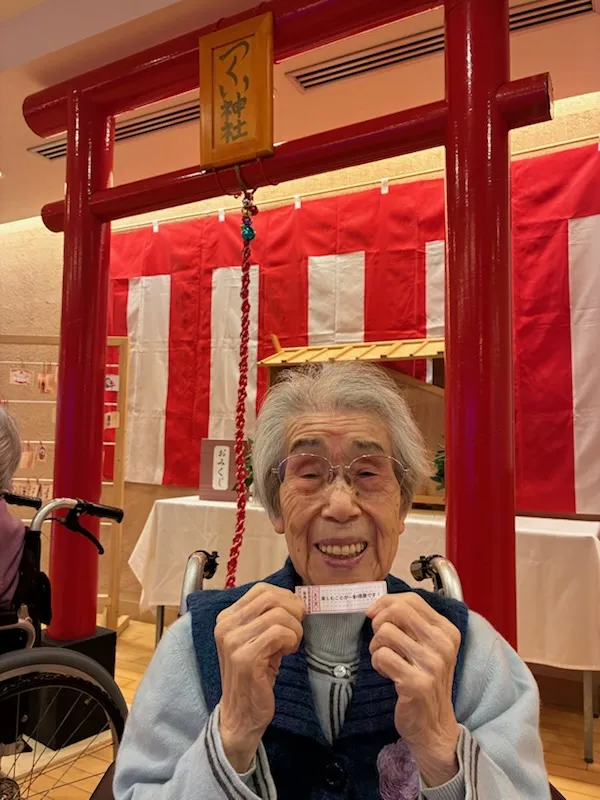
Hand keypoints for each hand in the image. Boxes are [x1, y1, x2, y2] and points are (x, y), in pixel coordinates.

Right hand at [215, 583, 305, 771]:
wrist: (241, 715)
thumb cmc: (254, 675)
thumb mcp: (257, 639)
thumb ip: (267, 618)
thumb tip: (294, 599)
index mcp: (227, 618)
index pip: (261, 590)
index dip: (285, 597)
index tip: (294, 614)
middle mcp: (226, 626)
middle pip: (270, 598)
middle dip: (293, 610)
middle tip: (297, 629)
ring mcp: (233, 641)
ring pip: (278, 615)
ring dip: (294, 629)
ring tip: (291, 645)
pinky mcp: (245, 657)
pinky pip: (279, 633)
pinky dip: (291, 640)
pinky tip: (287, 653)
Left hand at [366, 593, 461, 786]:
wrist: (434, 726)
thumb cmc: (425, 680)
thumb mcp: (427, 647)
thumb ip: (410, 623)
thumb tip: (377, 605)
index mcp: (447, 631)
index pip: (412, 600)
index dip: (386, 602)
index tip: (374, 614)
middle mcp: (443, 645)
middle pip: (398, 611)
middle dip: (379, 622)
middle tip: (380, 639)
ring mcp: (432, 664)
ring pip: (385, 633)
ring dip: (377, 646)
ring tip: (386, 660)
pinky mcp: (416, 683)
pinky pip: (381, 656)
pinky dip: (378, 663)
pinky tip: (387, 674)